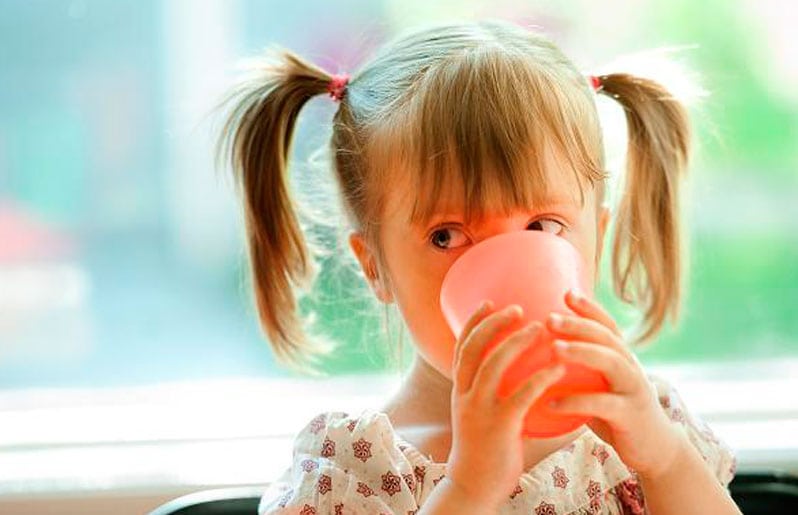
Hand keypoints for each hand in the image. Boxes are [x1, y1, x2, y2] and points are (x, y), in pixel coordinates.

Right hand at [446, 301, 565, 508]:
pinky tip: (558, 367)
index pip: (461, 347)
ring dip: (517, 342)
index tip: (489, 302)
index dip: (473, 322)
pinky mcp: (500, 426)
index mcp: (460, 390)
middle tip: (517, 308)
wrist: (474, 487)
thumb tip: (521, 375)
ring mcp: (480, 410)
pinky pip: (520, 396)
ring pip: (494, 365)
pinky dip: (539, 377)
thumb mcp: (478, 416)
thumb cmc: (484, 451)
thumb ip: (493, 394)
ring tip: (539, 327)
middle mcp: (465, 395)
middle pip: (475, 348)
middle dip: (495, 324)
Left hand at [546, 289, 685, 478]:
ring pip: (611, 363)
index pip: (608, 325)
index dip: (589, 308)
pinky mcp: (631, 416)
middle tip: (550, 318)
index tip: (566, 293)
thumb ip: (581, 370)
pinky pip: (603, 405)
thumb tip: (538, 354)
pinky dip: (576, 402)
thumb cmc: (617, 414)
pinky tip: (551, 403)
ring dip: (582, 352)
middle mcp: (631, 368)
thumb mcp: (601, 386)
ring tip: (554, 349)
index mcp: (622, 358)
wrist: (655, 449)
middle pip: (607, 338)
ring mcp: (634, 390)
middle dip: (579, 325)